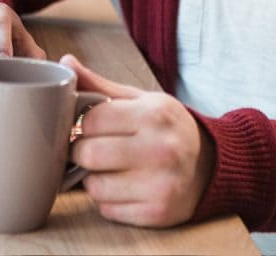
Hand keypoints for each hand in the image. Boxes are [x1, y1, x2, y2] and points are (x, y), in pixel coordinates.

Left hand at [63, 54, 214, 227]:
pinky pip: (107, 210)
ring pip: (94, 186)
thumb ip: (100, 85)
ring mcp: (161, 184)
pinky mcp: (157, 212)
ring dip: (93, 179)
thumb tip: (65, 62)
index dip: (83, 125)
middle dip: (82, 152)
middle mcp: (161, 149)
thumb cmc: (167, 129)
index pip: (91, 120)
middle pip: (88, 154)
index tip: (89, 128)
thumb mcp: (141, 101)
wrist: (210, 166)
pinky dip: (108, 201)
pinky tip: (124, 187)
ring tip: (109, 169)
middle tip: (91, 150)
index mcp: (154, 114)